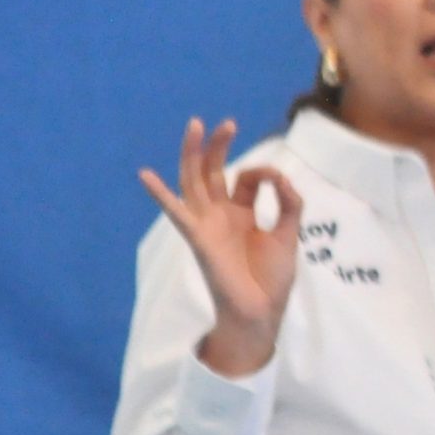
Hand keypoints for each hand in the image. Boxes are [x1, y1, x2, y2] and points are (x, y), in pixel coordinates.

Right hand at [139, 118, 302, 376]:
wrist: (261, 312)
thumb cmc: (271, 278)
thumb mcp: (288, 234)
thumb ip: (288, 203)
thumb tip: (280, 176)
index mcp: (242, 213)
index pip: (246, 179)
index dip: (264, 172)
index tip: (278, 180)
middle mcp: (221, 215)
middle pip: (213, 172)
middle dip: (218, 146)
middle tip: (226, 123)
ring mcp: (208, 225)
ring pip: (194, 182)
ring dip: (194, 154)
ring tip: (195, 125)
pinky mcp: (199, 238)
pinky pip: (177, 213)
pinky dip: (161, 194)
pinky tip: (145, 175)